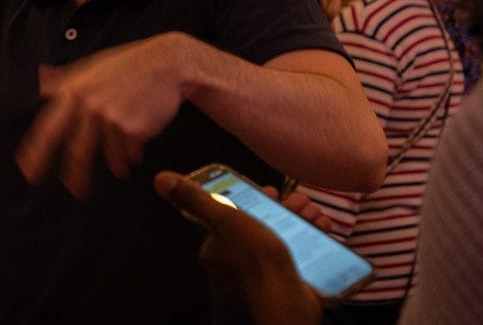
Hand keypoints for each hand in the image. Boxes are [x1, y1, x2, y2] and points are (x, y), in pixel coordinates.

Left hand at [15, 34, 184, 197]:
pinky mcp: (134, 130)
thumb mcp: (92, 66)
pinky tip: (136, 150)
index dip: (37, 151)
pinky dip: (130, 155)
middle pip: (76, 150)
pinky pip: (128, 152)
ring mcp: (112, 118)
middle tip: (75, 191)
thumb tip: (41, 81)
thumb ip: (65, 78)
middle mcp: (90, 106)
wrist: (166, 64)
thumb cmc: (128, 65)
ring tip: (119, 169)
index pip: (49, 126)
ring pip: (107, 154)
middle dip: (74, 175)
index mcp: (75, 90)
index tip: (28, 170)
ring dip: (113, 164)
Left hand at [154, 171, 322, 323]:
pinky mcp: (288, 285)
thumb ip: (195, 200)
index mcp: (218, 249)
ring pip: (285, 239)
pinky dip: (314, 241)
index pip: (234, 216)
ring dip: (302, 221)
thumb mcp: (223, 220)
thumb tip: (160, 179)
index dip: (254, 200)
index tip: (272, 191)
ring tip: (315, 214)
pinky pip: (301, 257)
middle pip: (263, 226)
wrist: (286, 304)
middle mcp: (238, 265)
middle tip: (301, 202)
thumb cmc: (254, 261)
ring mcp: (264, 277)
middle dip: (285, 209)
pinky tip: (323, 230)